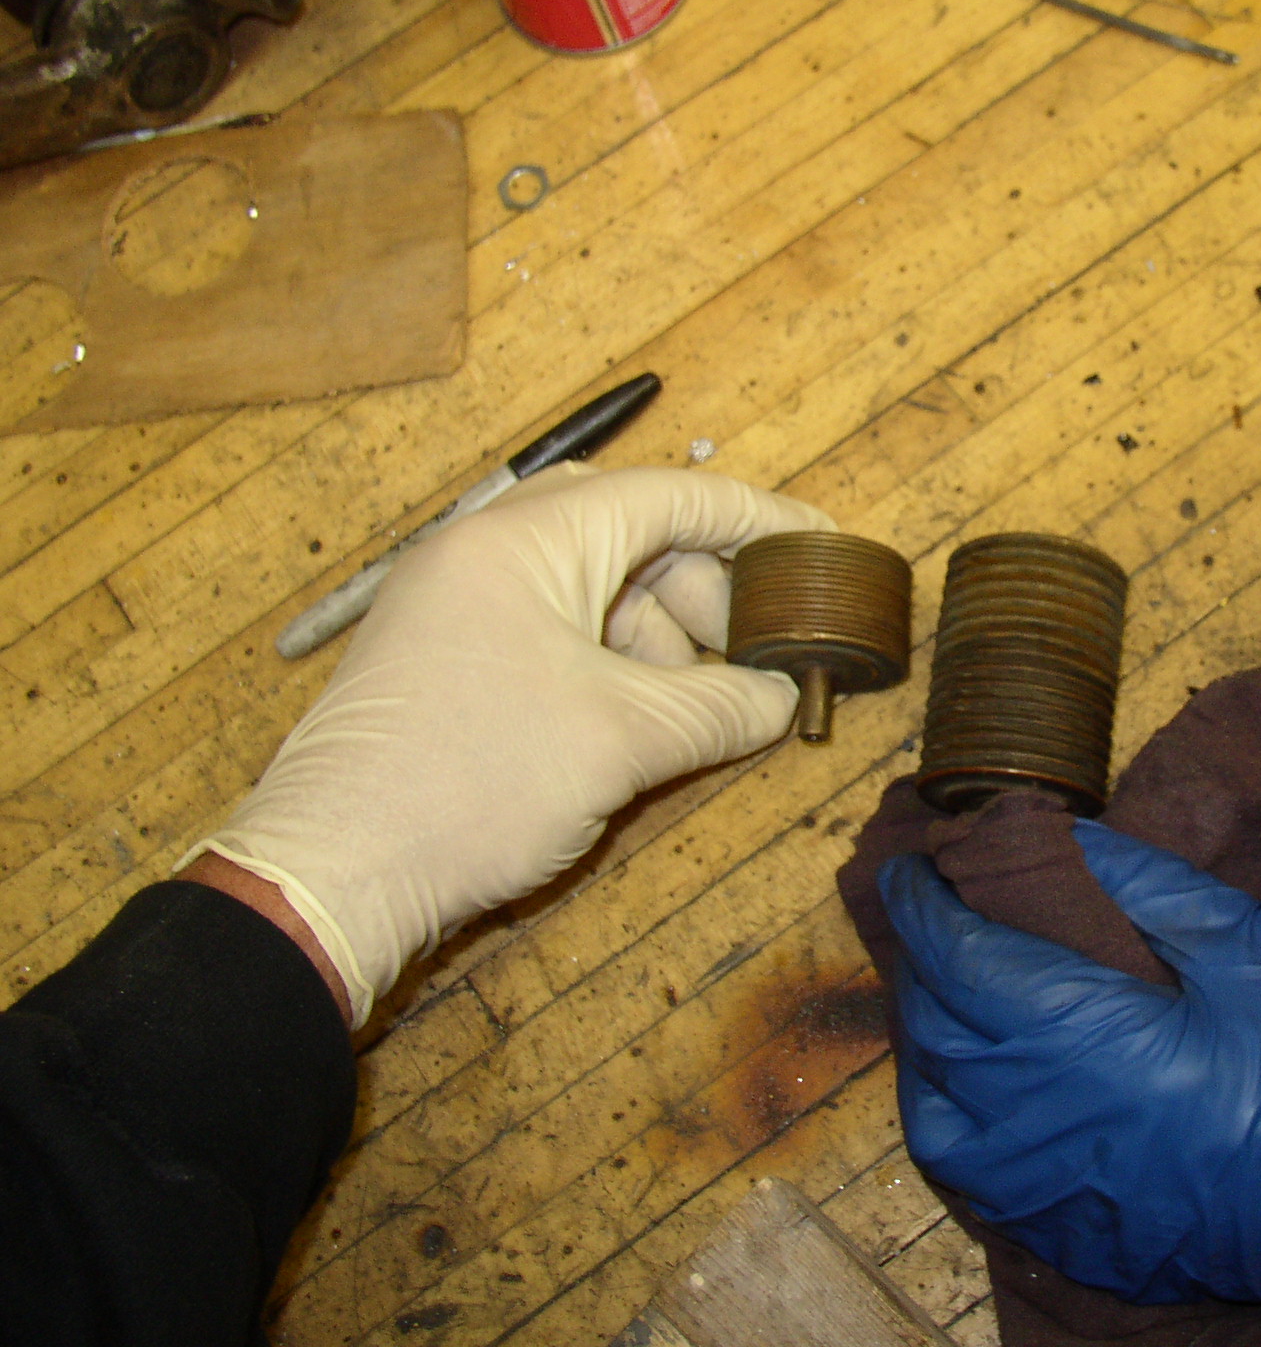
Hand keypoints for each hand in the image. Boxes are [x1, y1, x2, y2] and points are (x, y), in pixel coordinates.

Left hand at [184, 463, 833, 1026]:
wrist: (331, 874)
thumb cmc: (472, 783)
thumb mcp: (622, 740)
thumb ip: (720, 706)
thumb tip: (782, 698)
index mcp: (523, 541)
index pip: (666, 495)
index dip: (755, 518)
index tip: (820, 543)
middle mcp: (486, 552)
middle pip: (628, 534)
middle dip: (703, 591)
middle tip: (756, 651)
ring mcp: (460, 604)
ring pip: (592, 588)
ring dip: (659, 639)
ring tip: (698, 708)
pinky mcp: (449, 659)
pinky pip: (554, 632)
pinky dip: (612, 666)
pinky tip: (644, 723)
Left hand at [879, 822, 1260, 1346]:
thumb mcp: (1257, 946)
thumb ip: (1144, 888)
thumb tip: (1064, 837)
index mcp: (1098, 1053)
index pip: (968, 967)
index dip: (926, 911)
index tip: (913, 868)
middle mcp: (1065, 1142)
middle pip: (943, 1048)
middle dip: (924, 973)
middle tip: (938, 916)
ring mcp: (1081, 1209)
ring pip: (948, 1135)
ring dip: (932, 1058)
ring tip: (954, 1002)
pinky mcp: (1108, 1251)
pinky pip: (992, 1195)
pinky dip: (967, 1135)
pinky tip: (993, 1096)